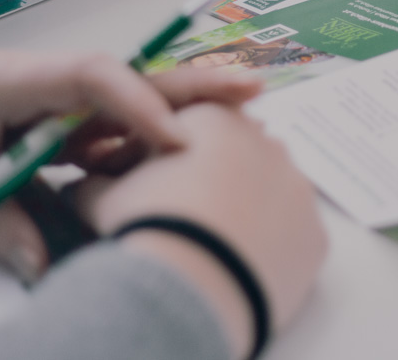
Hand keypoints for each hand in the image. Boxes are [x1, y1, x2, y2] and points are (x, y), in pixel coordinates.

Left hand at [0, 42, 261, 279]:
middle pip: (137, 78)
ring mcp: (59, 99)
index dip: (141, 106)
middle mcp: (54, 83)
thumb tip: (44, 263)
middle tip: (254, 88)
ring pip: (132, 104)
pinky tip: (168, 161)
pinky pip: (109, 128)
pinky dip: (142, 141)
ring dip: (181, 113)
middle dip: (198, 83)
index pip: (96, 80)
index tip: (175, 142)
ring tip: (236, 127)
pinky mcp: (57, 116)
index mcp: (26, 79)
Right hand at [75, 103, 327, 358]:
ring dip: (247, 210)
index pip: (193, 126)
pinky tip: (244, 265)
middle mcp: (266, 141)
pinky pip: (291, 236)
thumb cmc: (145, 221)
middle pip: (238, 155)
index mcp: (214, 118)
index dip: (167, 154)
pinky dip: (270, 247)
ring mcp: (298, 187)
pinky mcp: (314, 233)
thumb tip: (83, 186)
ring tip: (213, 242)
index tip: (148, 183)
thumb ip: (95, 183)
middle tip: (184, 213)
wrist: (193, 278)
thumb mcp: (102, 196)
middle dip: (215, 178)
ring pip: (270, 194)